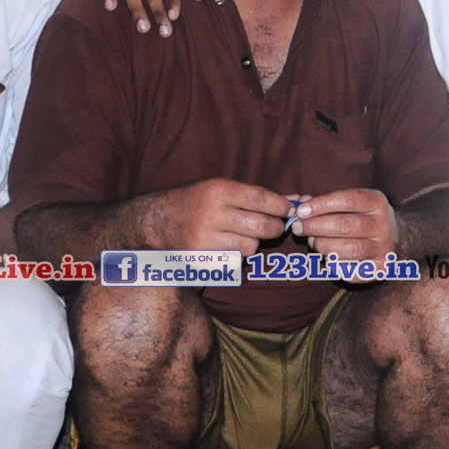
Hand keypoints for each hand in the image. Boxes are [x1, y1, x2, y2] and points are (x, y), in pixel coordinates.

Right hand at [146, 178, 293, 256]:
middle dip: (274, 228)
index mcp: (218, 191)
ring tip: (242, 235)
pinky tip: (226, 245)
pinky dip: (237, 255)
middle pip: (260, 226)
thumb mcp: (219, 188)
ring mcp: (206, 238)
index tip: (290, 210)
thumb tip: (291, 201)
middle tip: (275, 226)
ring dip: (253, 243)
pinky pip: (235, 260)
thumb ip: (253, 195)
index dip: (280, 206)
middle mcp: (212, 214)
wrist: (157, 220)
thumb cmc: (195, 201)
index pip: (259, 198)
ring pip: (250, 246)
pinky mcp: (203, 257)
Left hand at [291, 189, 396, 261]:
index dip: (321, 205)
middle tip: (298, 228)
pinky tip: (328, 257)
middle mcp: (384, 225)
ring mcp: (384, 248)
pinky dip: (334, 265)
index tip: (301, 211)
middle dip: (316, 226)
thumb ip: (325, 203)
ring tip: (313, 241)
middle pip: (346, 225)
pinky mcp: (379, 269)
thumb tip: (300, 203)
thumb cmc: (361, 217)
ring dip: (323, 246)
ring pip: (349, 249)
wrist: (394, 237)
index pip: (348, 200)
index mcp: (377, 202)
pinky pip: (351, 270)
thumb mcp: (349, 203)